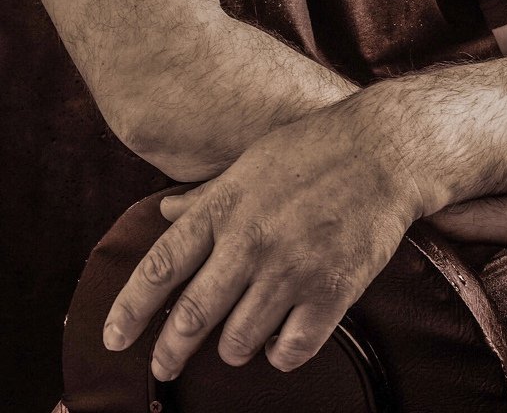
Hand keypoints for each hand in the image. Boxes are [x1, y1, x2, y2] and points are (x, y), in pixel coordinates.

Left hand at [103, 99, 421, 380]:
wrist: (383, 151)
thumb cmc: (313, 149)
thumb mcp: (250, 163)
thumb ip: (206, 196)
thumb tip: (164, 212)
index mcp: (225, 207)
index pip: (162, 266)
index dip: (131, 308)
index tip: (113, 338)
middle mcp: (251, 242)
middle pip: (193, 315)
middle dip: (169, 352)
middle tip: (162, 368)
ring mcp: (291, 270)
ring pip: (239, 342)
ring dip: (232, 348)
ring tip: (238, 339)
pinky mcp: (331, 292)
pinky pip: (291, 350)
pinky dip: (280, 353)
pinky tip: (281, 340)